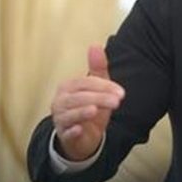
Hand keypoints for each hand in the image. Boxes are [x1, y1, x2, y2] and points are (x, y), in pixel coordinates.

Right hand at [51, 45, 124, 160]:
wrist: (83, 136)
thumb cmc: (90, 107)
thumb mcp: (97, 88)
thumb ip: (97, 68)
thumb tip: (95, 45)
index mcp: (69, 87)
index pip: (85, 83)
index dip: (104, 87)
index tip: (121, 93)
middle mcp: (61, 101)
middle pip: (79, 97)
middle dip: (99, 98)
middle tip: (117, 101)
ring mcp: (61, 118)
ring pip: (70, 114)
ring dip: (83, 112)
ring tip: (95, 110)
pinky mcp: (64, 135)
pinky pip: (66, 132)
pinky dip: (72, 131)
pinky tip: (79, 129)